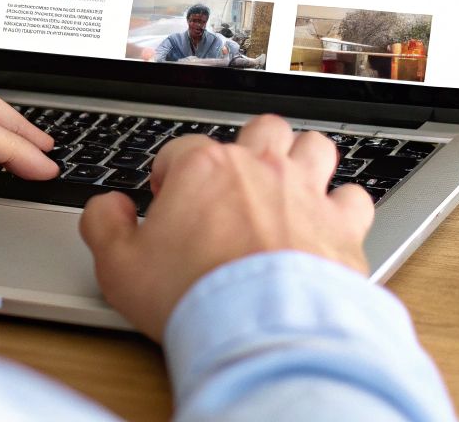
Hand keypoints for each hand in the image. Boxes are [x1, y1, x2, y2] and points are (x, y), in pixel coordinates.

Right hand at [79, 115, 373, 339]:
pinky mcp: (342, 225)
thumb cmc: (194, 296)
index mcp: (205, 169)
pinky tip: (329, 224)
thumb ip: (104, 226)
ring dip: (303, 162)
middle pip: (260, 129)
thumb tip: (108, 207)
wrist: (262, 329)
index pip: (182, 150)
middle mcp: (261, 167)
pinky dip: (343, 207)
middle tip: (235, 183)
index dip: (171, 175)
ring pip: (314, 147)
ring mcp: (307, 192)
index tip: (169, 200)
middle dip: (249, 147)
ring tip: (289, 188)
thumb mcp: (119, 267)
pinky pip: (354, 196)